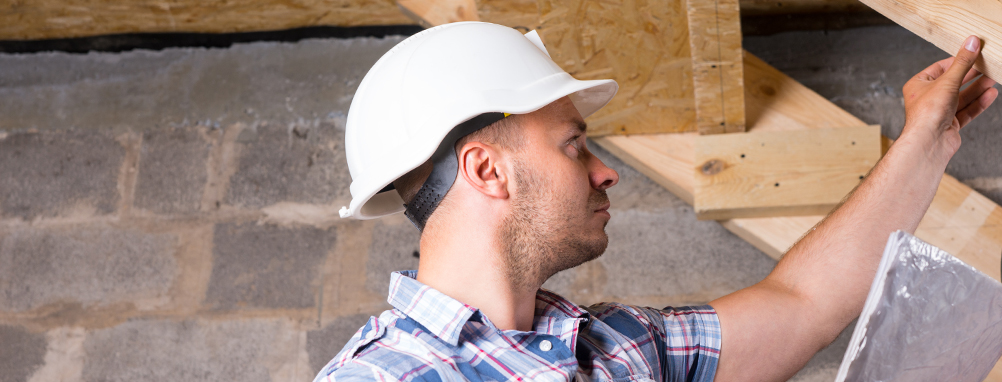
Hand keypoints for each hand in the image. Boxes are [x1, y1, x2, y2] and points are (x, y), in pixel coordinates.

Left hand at [901, 35, 997, 160]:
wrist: (928, 143)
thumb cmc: (928, 113)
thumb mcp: (947, 81)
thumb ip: (962, 62)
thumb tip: (972, 42)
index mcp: (918, 85)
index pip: (940, 68)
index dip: (957, 60)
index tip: (973, 52)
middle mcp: (927, 98)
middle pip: (953, 82)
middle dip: (971, 74)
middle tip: (988, 64)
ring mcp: (938, 112)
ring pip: (962, 97)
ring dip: (978, 88)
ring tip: (994, 77)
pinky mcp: (949, 124)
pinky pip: (966, 110)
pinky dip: (979, 103)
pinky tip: (991, 94)